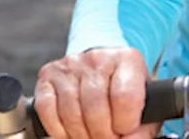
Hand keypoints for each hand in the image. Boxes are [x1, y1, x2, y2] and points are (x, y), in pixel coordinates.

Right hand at [33, 47, 156, 138]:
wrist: (103, 70)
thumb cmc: (123, 89)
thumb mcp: (142, 103)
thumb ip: (141, 127)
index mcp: (127, 59)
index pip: (125, 96)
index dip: (125, 123)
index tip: (125, 130)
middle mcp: (98, 57)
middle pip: (95, 107)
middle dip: (101, 134)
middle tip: (107, 137)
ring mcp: (71, 64)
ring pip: (71, 112)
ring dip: (80, 134)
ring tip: (91, 136)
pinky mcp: (48, 75)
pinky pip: (47, 109)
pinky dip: (58, 129)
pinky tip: (70, 131)